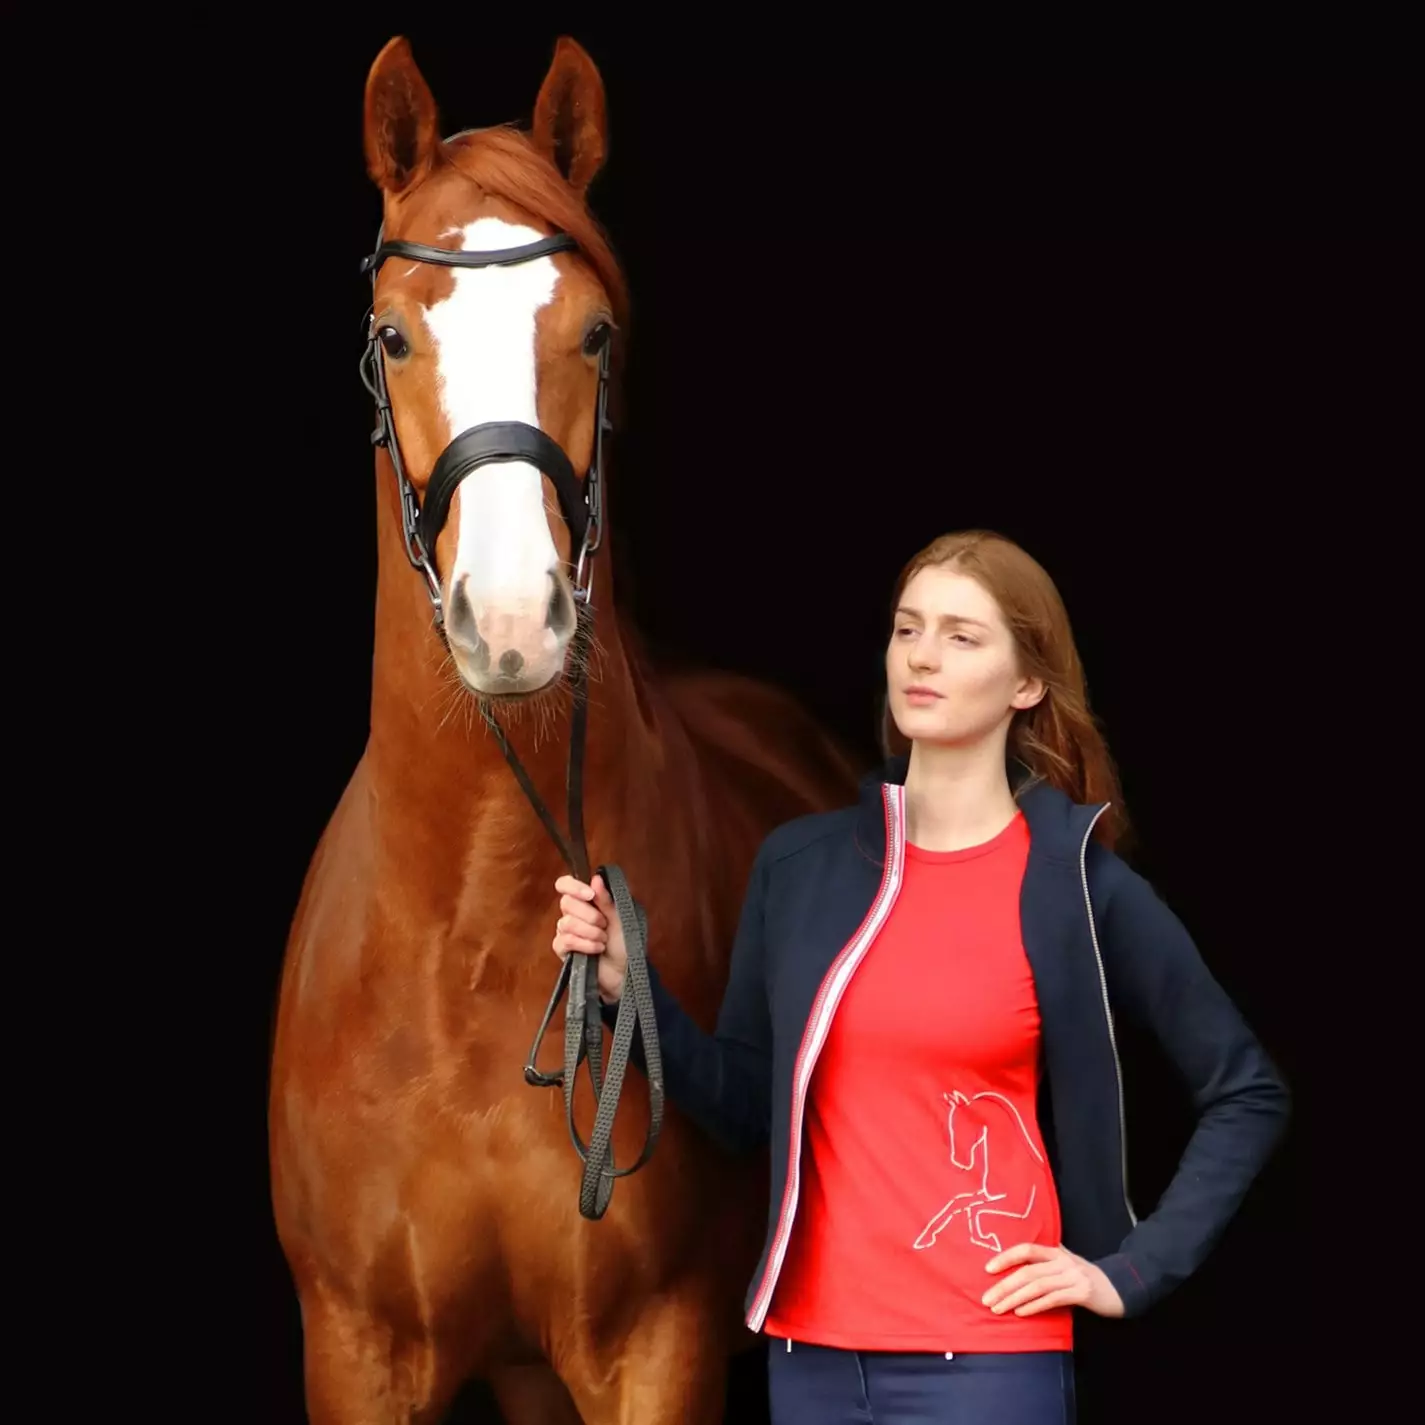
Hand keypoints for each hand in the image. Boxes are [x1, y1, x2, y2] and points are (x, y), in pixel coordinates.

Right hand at [552, 874, 627, 1003]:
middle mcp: (572, 914)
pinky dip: (585, 944)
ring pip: (567, 922)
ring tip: (603, 940)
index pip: (565, 884)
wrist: (622, 972)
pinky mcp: (562, 949)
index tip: (590, 895)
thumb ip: (606, 900)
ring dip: (591, 932)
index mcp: (585, 901)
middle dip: (590, 915)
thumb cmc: (622, 943)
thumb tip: (595, 878)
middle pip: (567, 903)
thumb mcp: (619, 919)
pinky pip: (566, 940)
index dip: (573, 886)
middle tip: (604, 925)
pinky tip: (597, 949)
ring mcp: (565, 931)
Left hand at [981, 1243, 1124, 1318]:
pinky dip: (1034, 1306)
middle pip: (1028, 1272)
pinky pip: (1052, 1299)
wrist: (1120, 1288)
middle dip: (1004, 1286)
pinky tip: (1020, 1313)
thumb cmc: (1086, 1276)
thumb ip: (1046, 1260)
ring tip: (998, 1309)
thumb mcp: (1066, 1263)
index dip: (1006, 1257)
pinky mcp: (1082, 1293)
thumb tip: (1017, 1262)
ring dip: (1014, 1299)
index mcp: (1056, 1251)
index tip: (987, 1269)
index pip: (1026, 1249)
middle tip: (986, 1298)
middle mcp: (1062, 1261)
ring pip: (1037, 1286)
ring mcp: (1073, 1276)